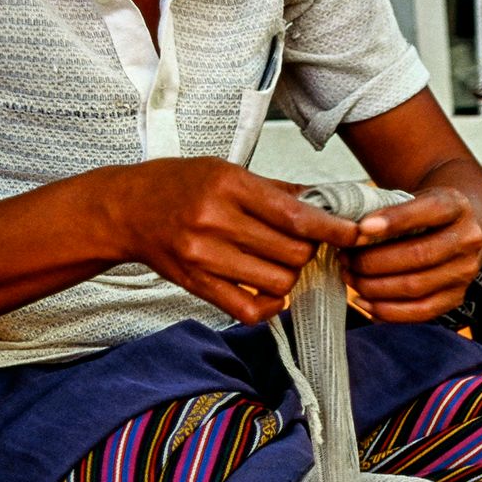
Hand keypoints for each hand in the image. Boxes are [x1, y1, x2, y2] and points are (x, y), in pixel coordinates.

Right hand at [101, 158, 359, 324]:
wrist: (125, 210)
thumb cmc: (180, 185)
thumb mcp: (226, 171)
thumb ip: (277, 190)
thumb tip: (328, 202)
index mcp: (228, 185)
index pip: (296, 215)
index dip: (333, 229)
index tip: (356, 234)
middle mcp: (215, 220)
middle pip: (293, 253)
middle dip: (309, 252)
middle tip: (303, 244)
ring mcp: (204, 256)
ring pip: (279, 282)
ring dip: (291, 278)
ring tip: (281, 263)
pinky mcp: (196, 284)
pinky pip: (249, 310)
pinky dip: (270, 305)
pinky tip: (270, 292)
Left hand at [344, 186, 481, 321]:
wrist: (457, 229)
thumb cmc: (423, 213)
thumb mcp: (411, 198)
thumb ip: (388, 209)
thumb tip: (354, 233)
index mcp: (456, 206)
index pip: (429, 211)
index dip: (394, 221)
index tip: (360, 228)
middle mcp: (468, 239)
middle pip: (419, 255)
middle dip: (374, 261)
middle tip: (345, 259)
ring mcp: (466, 272)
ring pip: (416, 286)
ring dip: (375, 286)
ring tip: (350, 277)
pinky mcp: (457, 297)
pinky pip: (421, 311)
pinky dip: (387, 311)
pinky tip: (363, 301)